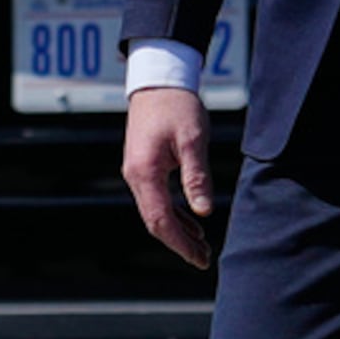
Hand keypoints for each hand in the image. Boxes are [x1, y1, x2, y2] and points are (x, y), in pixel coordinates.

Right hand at [121, 87, 213, 268]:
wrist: (158, 79)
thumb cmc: (177, 105)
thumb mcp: (193, 139)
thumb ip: (196, 177)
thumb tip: (203, 212)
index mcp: (144, 172)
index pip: (161, 220)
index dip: (180, 243)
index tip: (199, 258)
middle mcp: (135, 176)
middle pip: (156, 221)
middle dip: (179, 242)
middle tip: (204, 259)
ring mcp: (137, 171)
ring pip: (156, 212)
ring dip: (178, 230)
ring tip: (202, 246)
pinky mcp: (144, 166)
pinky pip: (157, 198)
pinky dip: (174, 213)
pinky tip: (191, 221)